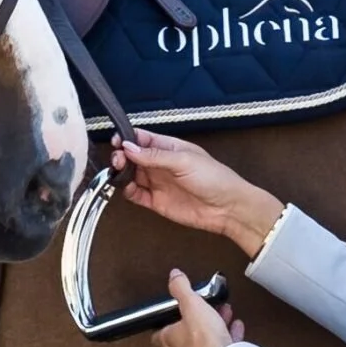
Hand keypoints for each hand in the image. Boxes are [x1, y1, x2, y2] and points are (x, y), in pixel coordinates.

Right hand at [111, 129, 286, 257]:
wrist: (227, 208)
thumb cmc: (214, 178)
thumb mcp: (183, 160)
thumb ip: (154, 155)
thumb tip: (129, 147)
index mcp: (168, 147)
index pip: (141, 138)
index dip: (127, 138)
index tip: (118, 142)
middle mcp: (160, 164)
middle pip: (132, 156)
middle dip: (121, 155)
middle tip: (118, 159)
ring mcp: (158, 182)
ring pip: (131, 175)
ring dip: (121, 173)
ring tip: (119, 172)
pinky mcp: (156, 201)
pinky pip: (136, 195)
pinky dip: (127, 191)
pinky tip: (126, 187)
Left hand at [151, 270, 244, 346]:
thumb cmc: (203, 340)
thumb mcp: (191, 305)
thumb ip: (182, 289)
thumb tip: (174, 276)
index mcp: (169, 339)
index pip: (159, 330)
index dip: (165, 320)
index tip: (171, 310)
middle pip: (186, 332)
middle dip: (197, 318)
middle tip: (203, 307)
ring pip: (205, 339)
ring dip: (214, 324)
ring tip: (223, 312)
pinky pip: (222, 346)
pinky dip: (229, 334)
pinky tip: (235, 326)